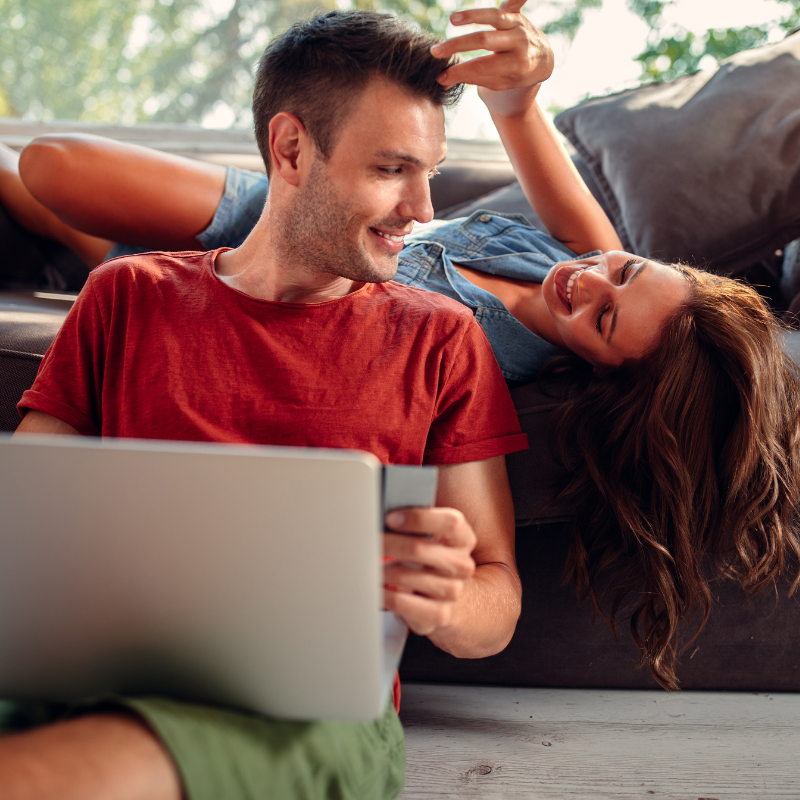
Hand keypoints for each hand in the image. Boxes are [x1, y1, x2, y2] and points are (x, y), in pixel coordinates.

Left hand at [382, 507, 476, 636]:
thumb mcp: (431, 536)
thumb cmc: (429, 557)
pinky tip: (375, 586)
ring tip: (369, 564)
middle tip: (369, 541)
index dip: (419, 518)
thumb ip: (416, 523)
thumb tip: (383, 510)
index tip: (391, 518)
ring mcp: (453, 591)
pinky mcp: (440, 615)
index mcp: (463, 538)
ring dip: (382, 569)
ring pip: (406, 576)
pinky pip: (402, 602)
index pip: (450, 523)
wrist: (444, 595)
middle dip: (388, 543)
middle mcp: (462, 565)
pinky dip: (383, 593)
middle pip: (420, 548)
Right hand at [431, 0, 553, 116]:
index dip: (460, 71)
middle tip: (435, 51)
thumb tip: (443, 80)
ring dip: (471, 16)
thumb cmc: (516, 74)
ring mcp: (519, 25)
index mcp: (517, 66)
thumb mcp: (500, 82)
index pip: (482, 66)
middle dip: (457, 45)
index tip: (441, 77)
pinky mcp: (517, 13)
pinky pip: (514, 1)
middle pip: (484, 40)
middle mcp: (520, 43)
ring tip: (452, 20)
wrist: (542, 59)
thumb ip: (475, 78)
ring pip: (492, 17)